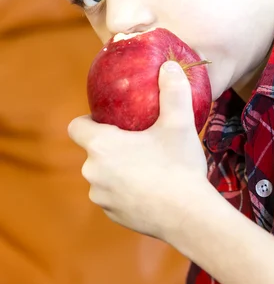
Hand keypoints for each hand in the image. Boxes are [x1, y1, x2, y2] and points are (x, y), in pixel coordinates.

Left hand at [68, 61, 210, 241]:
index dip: (90, 120)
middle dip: (111, 144)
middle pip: (93, 150)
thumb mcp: (179, 122)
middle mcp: (92, 172)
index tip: (113, 119)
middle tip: (139, 139)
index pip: (76, 126)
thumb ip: (173, 90)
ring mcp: (101, 197)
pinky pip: (113, 194)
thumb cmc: (179, 166)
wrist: (188, 217)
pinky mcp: (112, 215)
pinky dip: (125, 189)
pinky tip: (151, 187)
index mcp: (101, 146)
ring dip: (118, 168)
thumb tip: (169, 65)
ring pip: (103, 174)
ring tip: (147, 164)